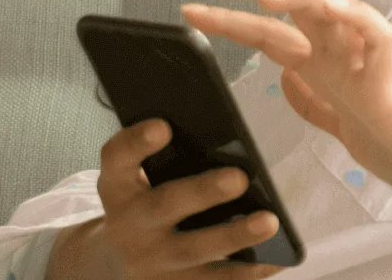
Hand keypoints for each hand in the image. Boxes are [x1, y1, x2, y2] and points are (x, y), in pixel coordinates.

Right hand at [61, 119, 284, 279]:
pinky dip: (247, 270)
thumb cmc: (141, 207)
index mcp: (119, 187)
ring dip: (233, 236)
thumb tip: (228, 142)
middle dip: (202, 191)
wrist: (116, 265)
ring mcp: (152, 259)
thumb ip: (165, 161)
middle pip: (164, 205)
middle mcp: (129, 224)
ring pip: (194, 249)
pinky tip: (276, 258)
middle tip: (238, 178)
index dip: (137, 142)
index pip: (117, 158)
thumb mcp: (135, 183)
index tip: (163, 126)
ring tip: (269, 221)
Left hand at [184, 0, 391, 202]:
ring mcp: (368, 60)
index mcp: (327, 66)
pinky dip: (352, 16)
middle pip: (295, 7)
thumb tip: (283, 77)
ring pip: (332, 9)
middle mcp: (344, 54)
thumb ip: (314, 101)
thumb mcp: (340, 126)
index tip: (192, 8)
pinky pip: (375, 34)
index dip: (232, 19)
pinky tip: (327, 6)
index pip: (272, 31)